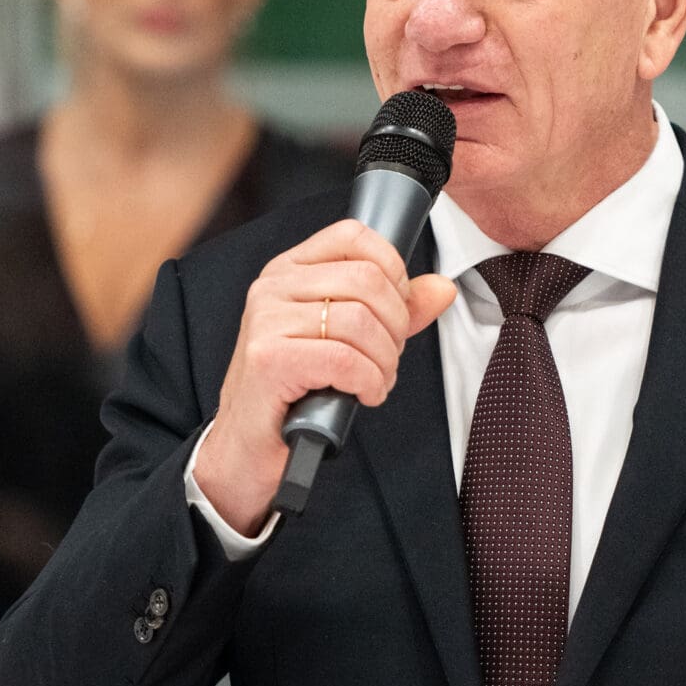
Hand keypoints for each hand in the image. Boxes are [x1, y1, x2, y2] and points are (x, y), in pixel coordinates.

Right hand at [193, 219, 457, 531]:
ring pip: (360, 321)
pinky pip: (344, 359)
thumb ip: (393, 311)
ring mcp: (266, 321)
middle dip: (394, 326)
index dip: (392, 270)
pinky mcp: (269, 359)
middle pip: (367, 280)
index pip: (352, 235)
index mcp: (289, 272)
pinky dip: (368, 382)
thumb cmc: (294, 393)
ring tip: (374, 381)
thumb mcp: (347, 341)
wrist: (244, 449)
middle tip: (386, 358)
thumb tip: (442, 287)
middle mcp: (272, 287)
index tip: (395, 310)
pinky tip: (362, 395)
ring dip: (384, 361)